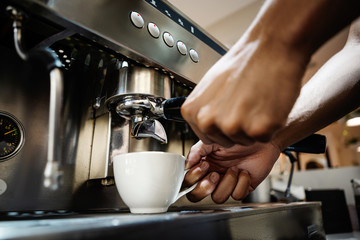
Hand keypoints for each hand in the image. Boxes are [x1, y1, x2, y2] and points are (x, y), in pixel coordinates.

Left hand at [181, 36, 305, 146]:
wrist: (271, 47)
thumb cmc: (244, 62)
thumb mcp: (210, 85)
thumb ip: (204, 108)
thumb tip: (203, 123)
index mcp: (192, 112)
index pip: (207, 137)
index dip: (223, 125)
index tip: (230, 109)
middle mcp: (207, 122)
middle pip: (226, 141)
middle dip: (238, 128)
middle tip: (246, 102)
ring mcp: (232, 127)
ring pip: (245, 140)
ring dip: (254, 126)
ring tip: (256, 100)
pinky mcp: (257, 130)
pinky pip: (264, 137)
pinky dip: (270, 125)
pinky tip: (267, 105)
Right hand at [182, 140, 280, 202]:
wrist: (261, 139)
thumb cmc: (238, 138)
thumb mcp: (214, 140)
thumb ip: (198, 150)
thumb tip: (187, 163)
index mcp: (204, 165)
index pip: (188, 182)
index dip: (194, 178)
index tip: (204, 165)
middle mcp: (213, 176)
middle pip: (196, 196)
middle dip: (204, 188)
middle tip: (215, 175)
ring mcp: (227, 183)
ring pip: (218, 198)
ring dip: (227, 182)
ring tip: (234, 169)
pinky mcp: (242, 188)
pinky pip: (237, 195)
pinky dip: (242, 183)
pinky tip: (245, 172)